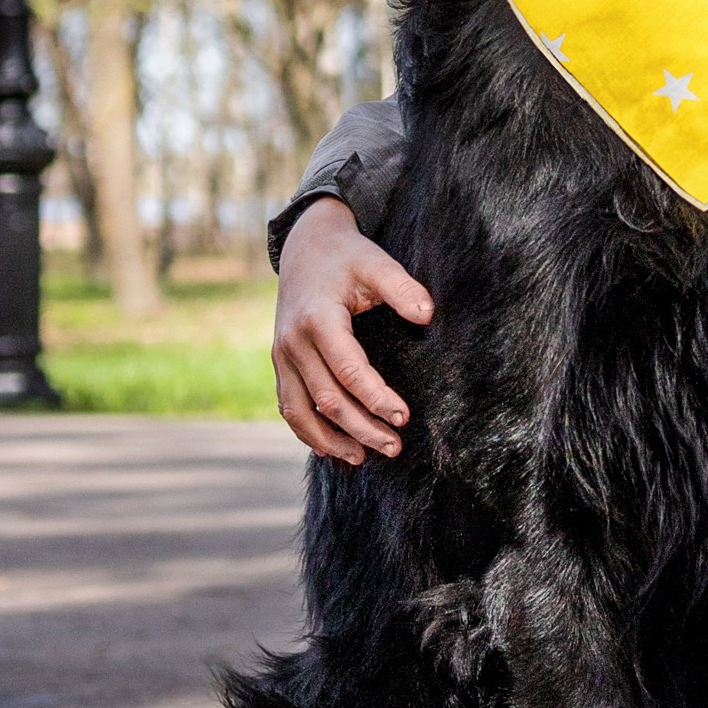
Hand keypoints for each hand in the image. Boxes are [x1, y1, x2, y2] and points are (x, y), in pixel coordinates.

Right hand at [271, 197, 434, 464]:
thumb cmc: (348, 257)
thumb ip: (402, 286)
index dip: (376, 398)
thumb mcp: (376, 262)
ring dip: (331, 440)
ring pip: (301, 411)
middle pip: (327, 398)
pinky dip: (307, 432)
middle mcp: (293, 342)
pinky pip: (289, 406)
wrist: (305, 248)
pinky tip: (333, 450)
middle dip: (362, 427)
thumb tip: (427, 315)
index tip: (404, 417)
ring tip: (364, 458)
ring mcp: (281, 356)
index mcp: (318, 319)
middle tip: (395, 447)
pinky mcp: (280, 364)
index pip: (349, 370)